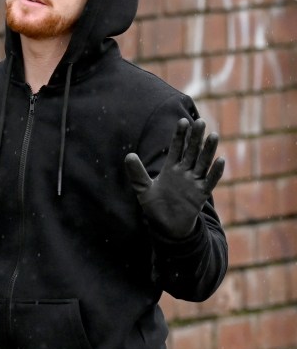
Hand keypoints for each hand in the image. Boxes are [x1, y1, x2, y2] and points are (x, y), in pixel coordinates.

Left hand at [124, 118, 224, 239]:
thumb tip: (128, 155)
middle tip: (199, 122)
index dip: (180, 135)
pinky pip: (210, 181)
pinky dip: (215, 172)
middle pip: (192, 152)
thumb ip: (137, 173)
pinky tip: (220, 160)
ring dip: (208, 150)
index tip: (182, 121)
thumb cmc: (156, 207)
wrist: (166, 227)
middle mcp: (184, 173)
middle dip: (195, 138)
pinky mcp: (200, 195)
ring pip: (203, 163)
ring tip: (213, 135)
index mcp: (171, 169)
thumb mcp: (143, 189)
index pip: (177, 148)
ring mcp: (194, 183)